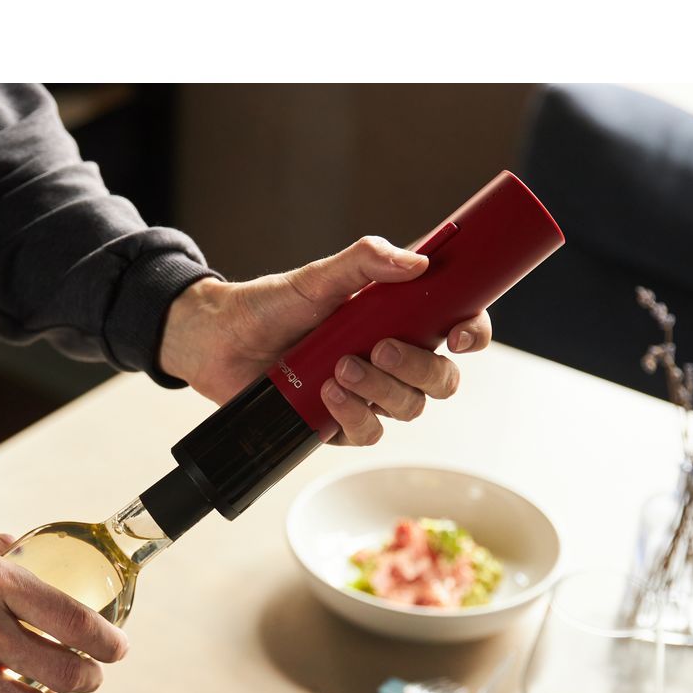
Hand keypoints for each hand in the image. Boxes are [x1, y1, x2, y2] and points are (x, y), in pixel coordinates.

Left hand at [158, 237, 492, 445]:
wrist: (220, 340)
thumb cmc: (271, 305)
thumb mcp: (316, 277)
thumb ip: (363, 261)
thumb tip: (416, 260)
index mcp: (399, 318)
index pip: (457, 326)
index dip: (472, 333)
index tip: (458, 334)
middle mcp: (391, 357)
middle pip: (441, 378)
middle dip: (420, 368)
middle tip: (380, 349)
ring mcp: (368, 392)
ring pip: (408, 407)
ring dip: (380, 390)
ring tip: (339, 368)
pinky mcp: (340, 422)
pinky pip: (369, 431)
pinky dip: (354, 416)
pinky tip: (328, 395)